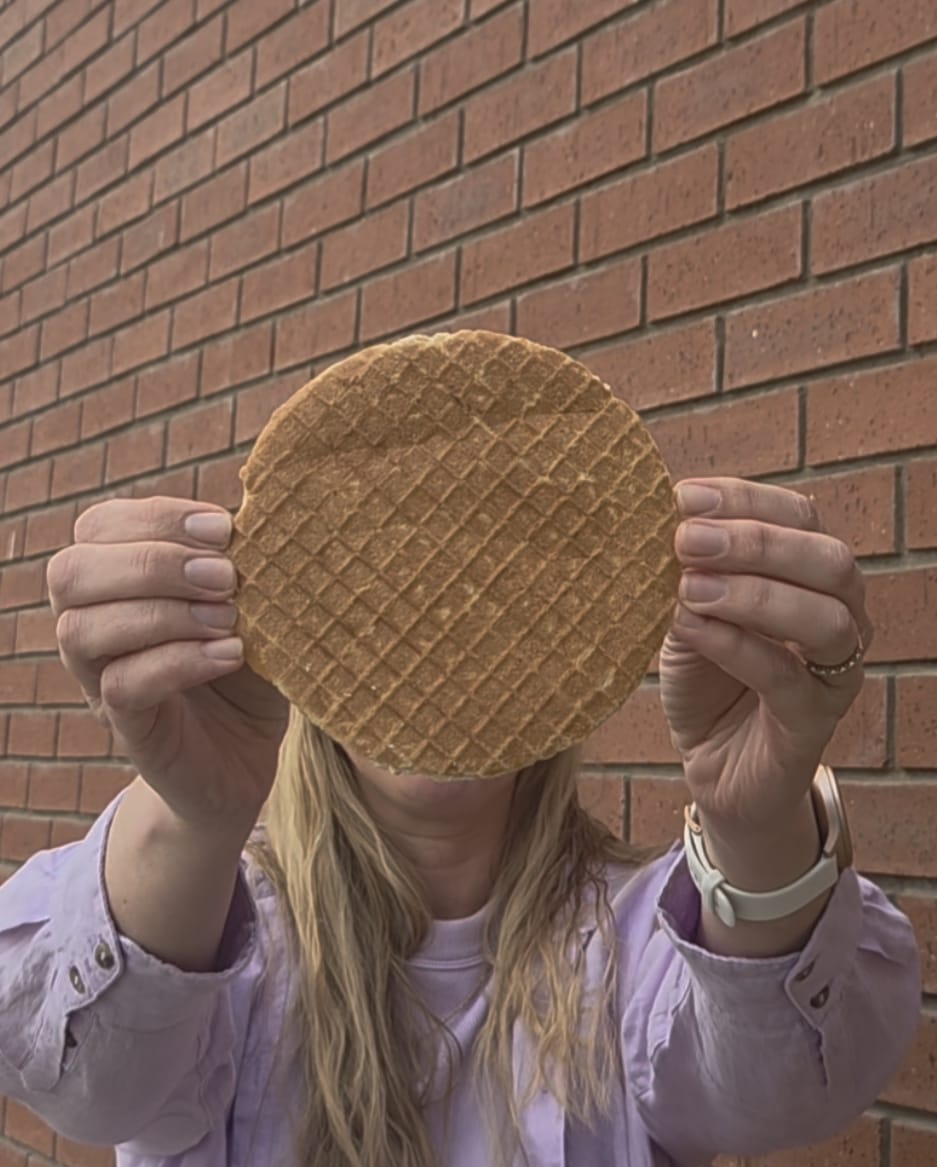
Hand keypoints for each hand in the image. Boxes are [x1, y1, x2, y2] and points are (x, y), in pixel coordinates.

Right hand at [47, 497, 287, 837]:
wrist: (247, 756)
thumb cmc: (247, 667)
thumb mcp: (253, 605)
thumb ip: (246, 561)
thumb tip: (271, 509)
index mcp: (116, 581)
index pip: (99, 526)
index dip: (157, 518)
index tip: (224, 528)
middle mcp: (92, 624)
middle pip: (72, 572)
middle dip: (152, 563)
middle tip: (225, 576)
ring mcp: (100, 679)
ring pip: (84, 629)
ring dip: (165, 613)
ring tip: (231, 619)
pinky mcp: (127, 726)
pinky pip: (122, 685)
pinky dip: (179, 661)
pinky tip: (231, 654)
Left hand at [659, 477, 871, 833]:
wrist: (715, 765)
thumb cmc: (707, 679)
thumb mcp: (689, 613)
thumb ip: (686, 572)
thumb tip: (658, 521)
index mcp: (809, 575)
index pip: (797, 516)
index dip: (744, 500)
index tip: (683, 497)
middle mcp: (839, 614)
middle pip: (827, 558)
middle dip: (754, 541)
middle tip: (687, 540)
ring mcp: (835, 670)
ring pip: (826, 616)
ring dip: (753, 592)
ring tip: (688, 587)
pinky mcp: (815, 720)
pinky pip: (788, 677)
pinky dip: (738, 646)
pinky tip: (693, 627)